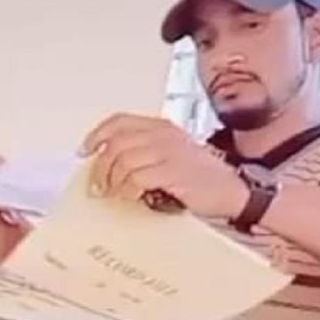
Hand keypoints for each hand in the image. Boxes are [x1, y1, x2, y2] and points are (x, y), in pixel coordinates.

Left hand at [81, 113, 248, 218]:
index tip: (85, 151)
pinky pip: (136, 178)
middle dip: (101, 166)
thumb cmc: (202, 178)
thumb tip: (108, 165)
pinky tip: (130, 198)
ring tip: (112, 194)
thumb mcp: (173, 154)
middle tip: (98, 185)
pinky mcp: (173, 172)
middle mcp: (164, 135)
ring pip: (123, 161)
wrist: (235, 192)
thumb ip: (146, 152)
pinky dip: (126, 190)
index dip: (97, 135)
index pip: (120, 121)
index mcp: (162, 127)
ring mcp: (169, 152)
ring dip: (112, 181)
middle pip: (116, 143)